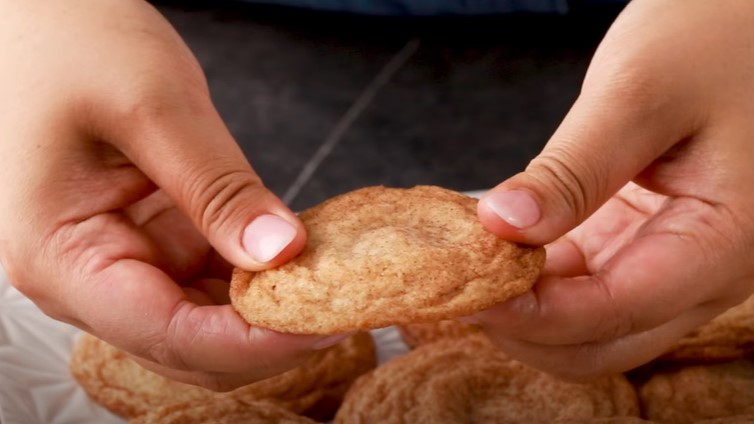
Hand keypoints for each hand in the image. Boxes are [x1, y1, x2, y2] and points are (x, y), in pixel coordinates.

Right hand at [0, 0, 343, 390]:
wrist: (46, 17)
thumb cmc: (74, 43)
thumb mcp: (154, 107)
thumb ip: (218, 187)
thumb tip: (281, 252)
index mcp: (62, 258)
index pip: (170, 335)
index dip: (255, 343)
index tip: (325, 321)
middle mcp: (84, 279)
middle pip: (190, 346)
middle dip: (268, 336)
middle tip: (342, 304)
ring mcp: (119, 264)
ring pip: (205, 324)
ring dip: (267, 313)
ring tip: (330, 284)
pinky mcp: (151, 244)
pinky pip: (209, 284)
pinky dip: (256, 280)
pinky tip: (298, 260)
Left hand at [475, 0, 753, 379]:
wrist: (744, 21)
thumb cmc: (715, 39)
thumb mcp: (639, 94)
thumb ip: (573, 169)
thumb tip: (504, 225)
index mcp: (723, 242)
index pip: (613, 312)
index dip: (531, 315)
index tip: (465, 291)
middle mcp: (705, 269)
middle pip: (602, 342)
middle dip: (525, 327)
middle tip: (458, 287)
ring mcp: (675, 261)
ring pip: (592, 325)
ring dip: (527, 309)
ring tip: (469, 269)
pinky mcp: (644, 242)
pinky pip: (588, 286)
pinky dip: (540, 281)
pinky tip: (499, 253)